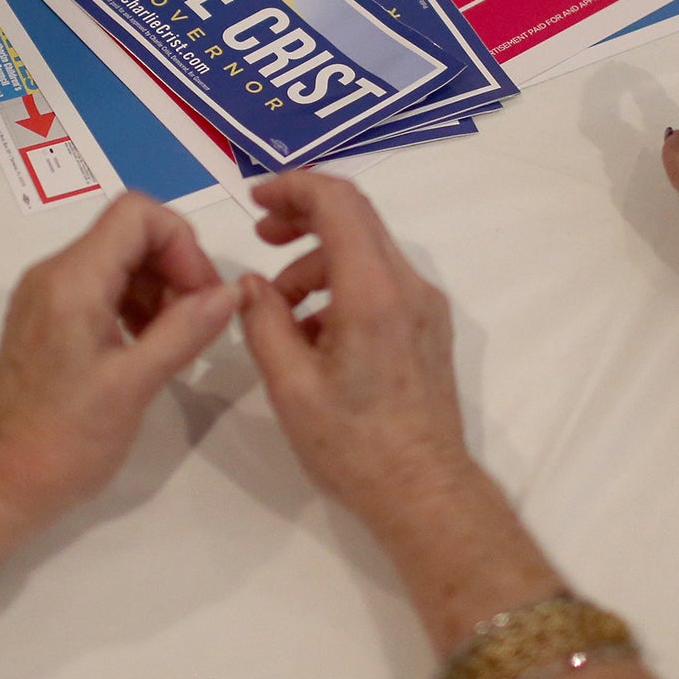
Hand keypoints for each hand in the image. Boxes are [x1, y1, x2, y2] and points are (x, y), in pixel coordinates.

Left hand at [0, 193, 237, 559]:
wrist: (3, 482)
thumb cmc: (66, 438)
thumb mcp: (134, 384)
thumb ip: (184, 330)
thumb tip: (230, 293)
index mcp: (72, 280)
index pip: (137, 214)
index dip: (182, 244)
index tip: (201, 296)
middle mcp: (54, 274)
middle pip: (130, 232)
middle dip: (175, 267)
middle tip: (199, 323)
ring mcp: (47, 296)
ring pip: (119, 259)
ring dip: (159, 289)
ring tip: (177, 342)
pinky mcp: (48, 320)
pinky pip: (102, 288)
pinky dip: (136, 305)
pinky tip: (150, 348)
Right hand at [238, 173, 474, 533]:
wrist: (422, 490)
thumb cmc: (353, 444)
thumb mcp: (290, 386)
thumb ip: (264, 322)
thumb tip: (251, 285)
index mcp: (373, 292)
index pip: (338, 203)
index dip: (293, 188)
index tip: (255, 201)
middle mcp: (408, 286)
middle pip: (356, 217)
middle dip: (303, 217)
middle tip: (260, 240)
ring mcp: (425, 306)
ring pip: (366, 252)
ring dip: (317, 263)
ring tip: (279, 314)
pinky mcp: (428, 327)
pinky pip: (381, 283)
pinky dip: (341, 287)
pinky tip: (313, 334)